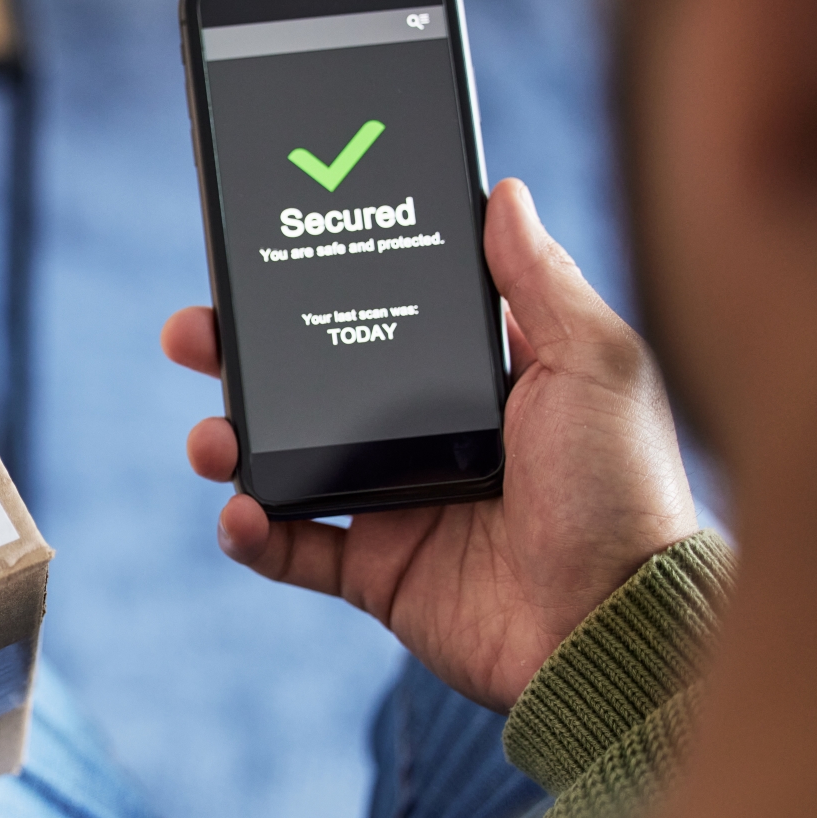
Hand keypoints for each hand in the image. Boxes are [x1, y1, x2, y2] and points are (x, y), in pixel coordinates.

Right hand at [161, 179, 697, 710]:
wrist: (614, 627)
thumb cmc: (623, 491)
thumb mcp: (595, 364)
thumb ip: (539, 280)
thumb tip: (502, 190)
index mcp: (470, 380)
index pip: (375, 314)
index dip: (316, 285)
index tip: (264, 253)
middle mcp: (423, 434)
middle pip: (307, 382)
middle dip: (237, 356)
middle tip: (193, 334)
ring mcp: (393, 503)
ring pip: (282, 460)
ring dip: (229, 443)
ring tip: (211, 440)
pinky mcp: (374, 571)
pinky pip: (291, 549)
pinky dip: (251, 534)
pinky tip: (239, 514)